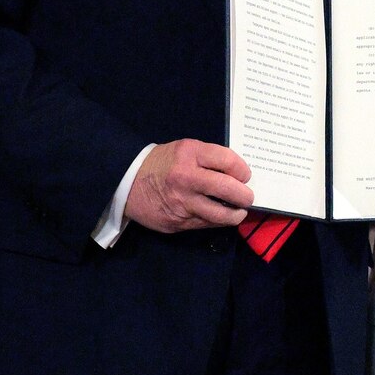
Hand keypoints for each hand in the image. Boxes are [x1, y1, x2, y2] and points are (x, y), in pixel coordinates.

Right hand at [124, 140, 253, 233]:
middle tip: (247, 197)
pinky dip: (216, 221)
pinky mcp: (178, 222)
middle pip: (228, 189)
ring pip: (221, 214)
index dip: (242, 170)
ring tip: (238, 212)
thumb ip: (208, 159)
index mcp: (189, 154)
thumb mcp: (183, 150)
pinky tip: (218, 216)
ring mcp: (182, 203)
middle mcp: (186, 178)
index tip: (245, 176)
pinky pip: (206, 224)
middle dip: (245, 195)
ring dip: (235, 214)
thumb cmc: (160, 164)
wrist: (126, 183)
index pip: (228, 161)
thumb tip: (237, 175)